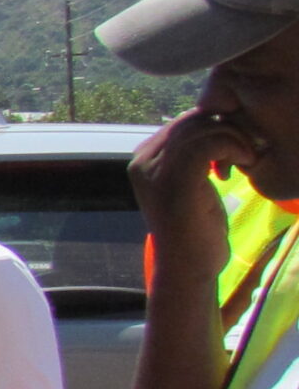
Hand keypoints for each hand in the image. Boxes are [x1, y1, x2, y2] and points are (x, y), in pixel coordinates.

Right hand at [129, 109, 252, 283]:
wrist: (188, 268)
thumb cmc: (195, 229)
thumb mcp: (190, 184)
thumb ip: (190, 156)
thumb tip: (212, 122)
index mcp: (141, 159)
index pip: (182, 121)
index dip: (215, 126)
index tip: (234, 152)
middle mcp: (142, 161)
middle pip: (192, 120)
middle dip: (227, 129)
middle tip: (246, 153)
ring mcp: (156, 171)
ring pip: (203, 128)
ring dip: (236, 139)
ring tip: (247, 160)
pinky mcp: (177, 181)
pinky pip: (210, 143)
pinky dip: (235, 148)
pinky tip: (244, 165)